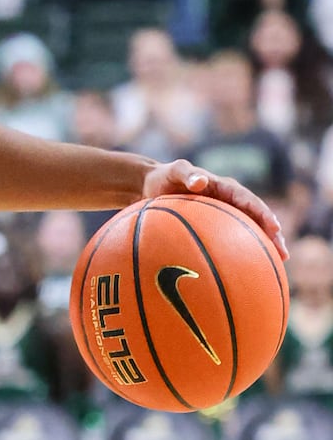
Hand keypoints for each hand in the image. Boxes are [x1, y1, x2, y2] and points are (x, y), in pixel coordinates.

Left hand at [143, 160, 288, 257]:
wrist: (155, 185)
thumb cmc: (165, 177)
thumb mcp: (175, 172)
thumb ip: (187, 175)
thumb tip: (200, 181)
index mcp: (224, 187)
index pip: (248, 200)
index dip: (262, 213)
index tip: (274, 227)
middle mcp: (230, 200)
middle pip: (257, 217)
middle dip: (272, 234)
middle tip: (283, 253)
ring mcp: (225, 212)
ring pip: (250, 229)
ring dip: (265, 243)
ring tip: (279, 262)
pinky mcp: (217, 224)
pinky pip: (233, 236)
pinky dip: (244, 249)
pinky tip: (247, 267)